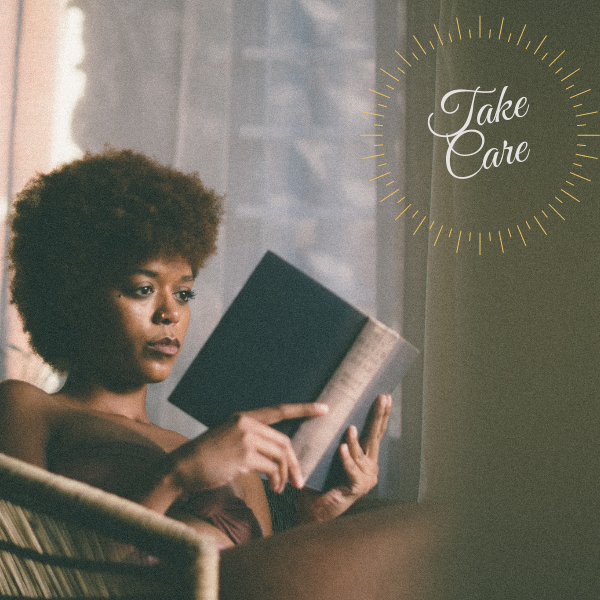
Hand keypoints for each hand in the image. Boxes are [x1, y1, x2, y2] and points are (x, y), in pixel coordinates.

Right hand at [169, 402, 328, 493]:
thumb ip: (251, 440)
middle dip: (295, 463)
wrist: (182, 467)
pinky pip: (272, 468)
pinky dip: (276, 481)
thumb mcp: (229, 440)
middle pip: (284, 442)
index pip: (279, 410)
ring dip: (285, 476)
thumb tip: (277, 456)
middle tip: (298, 482)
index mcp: (244, 417)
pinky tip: (273, 490)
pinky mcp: (243, 455)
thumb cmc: (207, 458)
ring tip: (282, 489)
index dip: (304, 409)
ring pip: (280, 456)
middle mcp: (246, 423)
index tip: (324, 408)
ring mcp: (245, 438)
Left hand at [298, 394, 391, 522]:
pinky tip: (341, 448)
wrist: (312, 508)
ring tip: (350, 428)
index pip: (374, 431)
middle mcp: (370, 467)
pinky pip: (352, 470)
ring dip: (355, 441)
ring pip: (361, 454)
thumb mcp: (328, 453)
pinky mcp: (358, 488)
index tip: (385, 396)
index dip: (380, 414)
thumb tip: (330, 408)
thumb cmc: (319, 480)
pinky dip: (346, 459)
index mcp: (366, 457)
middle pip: (375, 437)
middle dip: (378, 417)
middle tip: (382, 399)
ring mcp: (367, 478)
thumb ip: (334, 437)